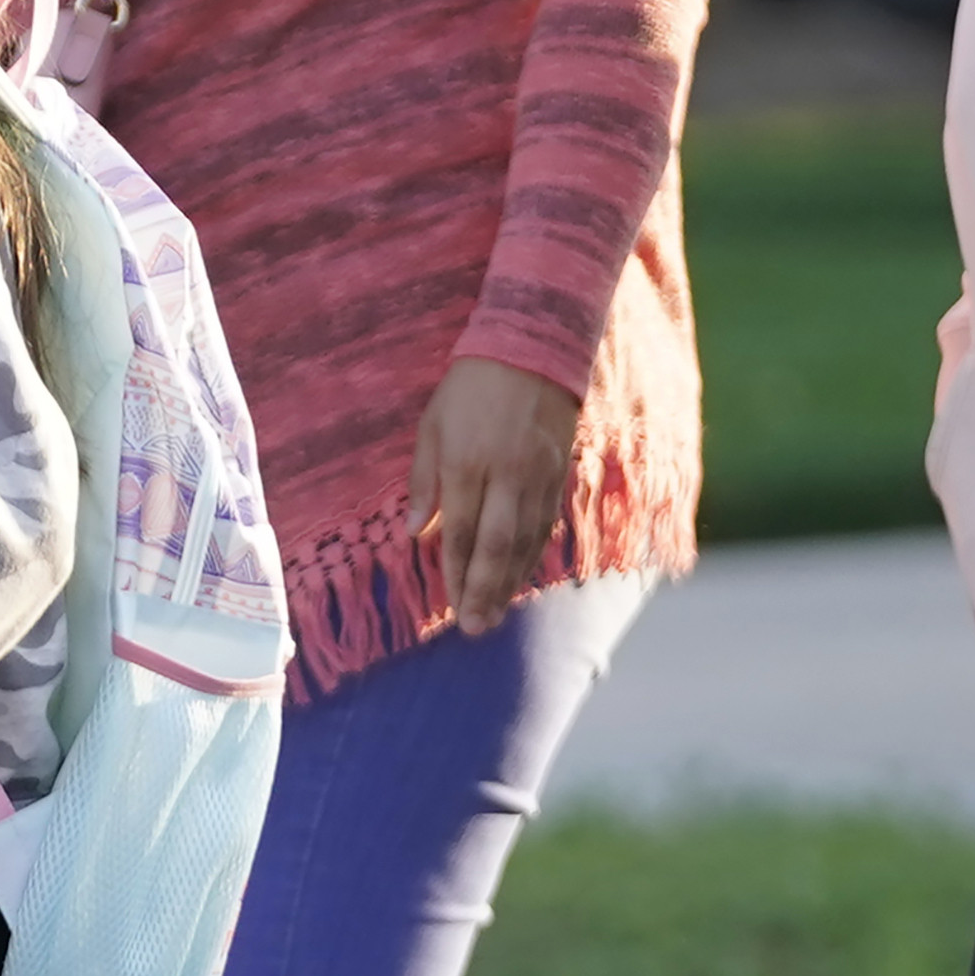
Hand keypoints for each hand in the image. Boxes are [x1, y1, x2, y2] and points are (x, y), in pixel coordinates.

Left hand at [411, 358, 583, 635]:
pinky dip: (534, 555)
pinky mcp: (560, 473)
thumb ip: (424, 479)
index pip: (462, 530)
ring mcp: (539, 475)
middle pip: (497, 545)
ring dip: (511, 583)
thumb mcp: (433, 424)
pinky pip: (547, 524)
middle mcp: (507, 474)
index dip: (455, 571)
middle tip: (475, 628)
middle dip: (485, 590)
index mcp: (468, 461)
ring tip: (496, 615)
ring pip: (526, 541)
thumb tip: (413, 530)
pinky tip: (523, 577)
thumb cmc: (471, 387)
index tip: (450, 605)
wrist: (533, 347)